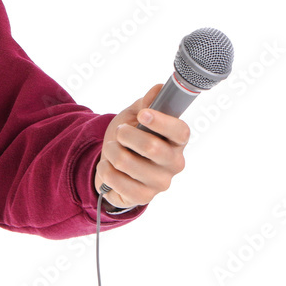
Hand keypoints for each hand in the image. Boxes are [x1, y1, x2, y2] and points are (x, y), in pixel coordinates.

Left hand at [93, 84, 190, 209]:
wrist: (113, 165)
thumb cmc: (128, 138)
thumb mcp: (134, 116)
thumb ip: (146, 103)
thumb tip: (159, 88)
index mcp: (176, 141)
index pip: (180, 131)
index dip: (162, 122)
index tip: (142, 114)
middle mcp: (174, 163)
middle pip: (152, 147)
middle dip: (126, 135)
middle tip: (120, 132)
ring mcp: (160, 183)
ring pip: (127, 162)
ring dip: (111, 151)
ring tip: (113, 150)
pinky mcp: (143, 197)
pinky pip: (116, 180)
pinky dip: (105, 169)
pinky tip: (109, 167)